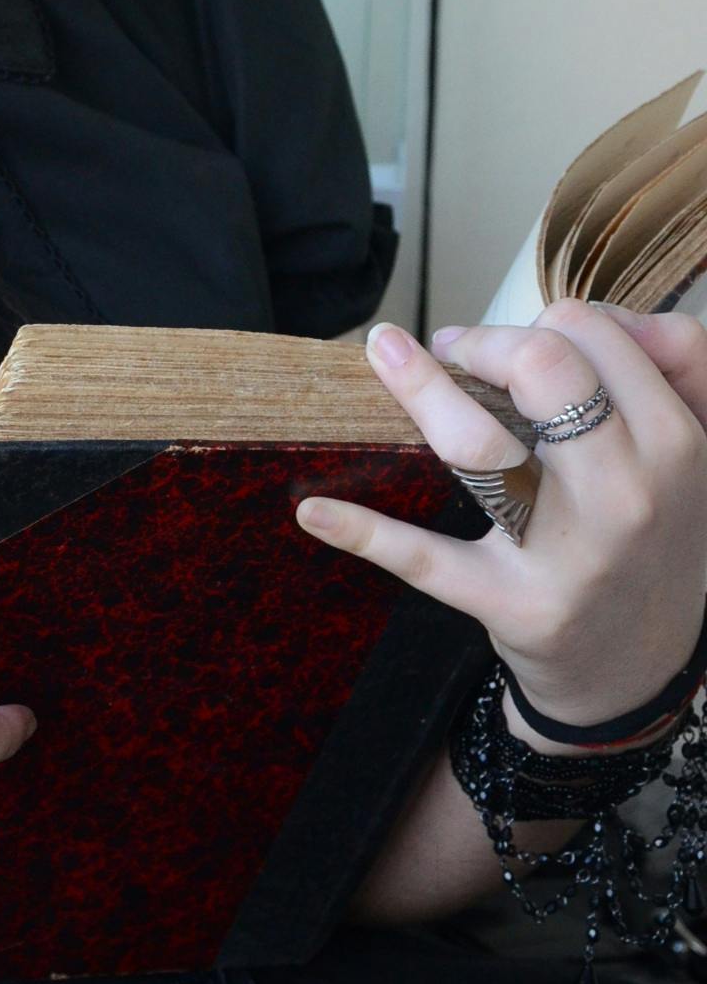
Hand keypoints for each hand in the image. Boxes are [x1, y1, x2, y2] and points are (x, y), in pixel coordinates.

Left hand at [294, 298, 706, 732]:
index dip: (542, 319)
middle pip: (544, 365)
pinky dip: (365, 531)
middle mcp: (628, 493)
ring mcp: (569, 552)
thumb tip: (582, 317)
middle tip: (457, 351)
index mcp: (675, 443)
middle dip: (486, 341)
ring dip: (420, 389)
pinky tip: (314, 510)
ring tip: (386, 356)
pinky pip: (428, 560)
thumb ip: (663, 369)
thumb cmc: (649, 536)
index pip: (594, 333)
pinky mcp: (514, 604)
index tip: (517, 337)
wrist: (639, 666)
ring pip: (480, 443)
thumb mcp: (684, 452)